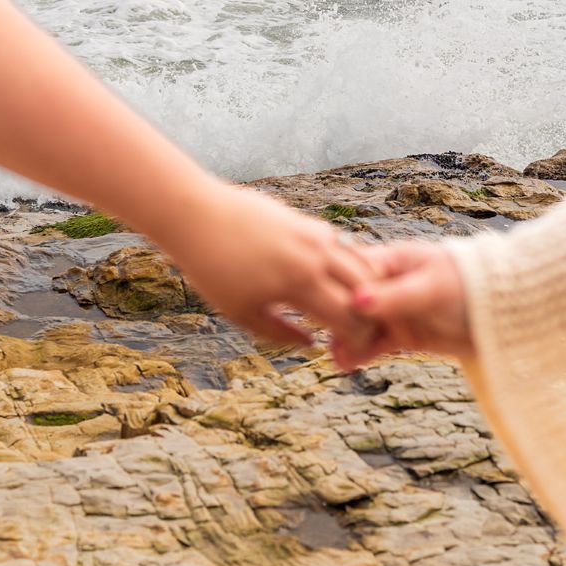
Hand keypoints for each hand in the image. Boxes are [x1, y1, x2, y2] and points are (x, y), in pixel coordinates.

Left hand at [160, 177, 377, 346]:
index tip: (353, 350)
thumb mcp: (242, 312)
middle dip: (370, 312)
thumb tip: (312, 344)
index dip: (358, 338)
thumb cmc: (212, 269)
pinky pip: (342, 246)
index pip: (348, 316)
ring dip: (364, 287)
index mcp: (301, 282)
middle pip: (364, 288)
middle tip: (364, 330)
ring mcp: (314, 234)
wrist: (195, 215)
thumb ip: (280, 333)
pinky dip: (349, 265)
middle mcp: (316, 255)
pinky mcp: (307, 221)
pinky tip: (340, 280)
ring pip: (359, 263)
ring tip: (357, 306)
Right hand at [331, 240, 471, 368]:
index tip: (326, 307)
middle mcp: (386, 285)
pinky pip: (374, 344)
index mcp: (390, 261)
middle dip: (338, 319)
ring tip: (334, 356)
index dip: (338, 289)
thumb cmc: (467, 285)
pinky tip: (346, 364)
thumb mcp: (430, 288)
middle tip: (326, 336)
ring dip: (346, 339)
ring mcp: (393, 311)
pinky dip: (360, 353)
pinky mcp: (402, 334)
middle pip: (351, 301)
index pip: (353, 273)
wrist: (499, 313)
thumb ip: (395, 297)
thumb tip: (358, 301)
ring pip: (360, 326)